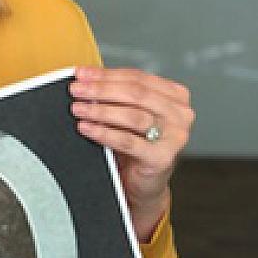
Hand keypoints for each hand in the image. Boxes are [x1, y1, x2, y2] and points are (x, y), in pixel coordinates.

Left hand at [70, 67, 194, 241]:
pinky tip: (86, 128)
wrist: (143, 183)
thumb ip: (116, 96)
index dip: (106, 74)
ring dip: (101, 110)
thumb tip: (85, 80)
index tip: (81, 74)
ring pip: (133, 116)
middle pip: (136, 94)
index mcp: (175, 96)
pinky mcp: (163, 158)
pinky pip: (128, 141)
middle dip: (101, 89)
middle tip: (76, 90)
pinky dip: (104, 133)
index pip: (138, 78)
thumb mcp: (128, 114)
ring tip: (78, 109)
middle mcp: (180, 114)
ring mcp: (175, 137)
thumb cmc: (135, 145)